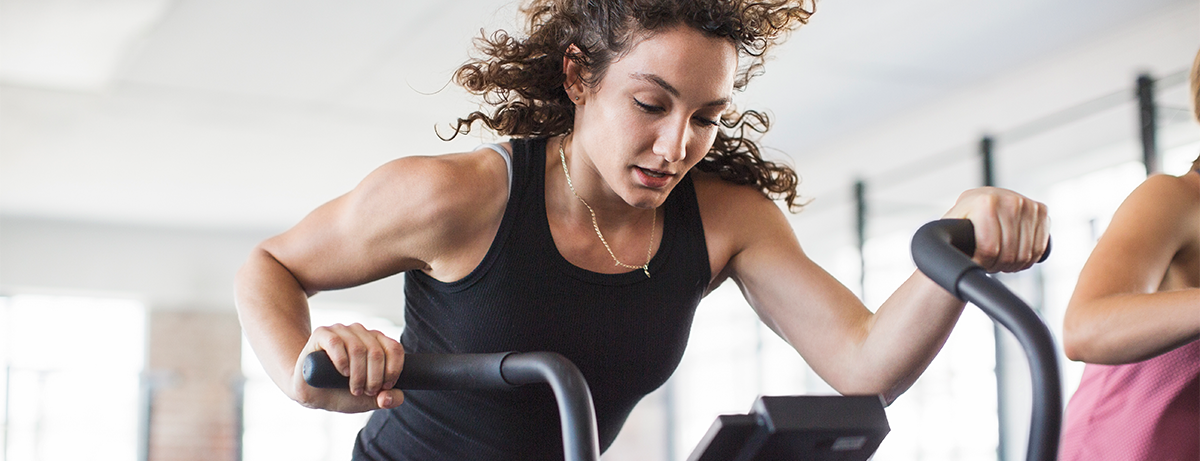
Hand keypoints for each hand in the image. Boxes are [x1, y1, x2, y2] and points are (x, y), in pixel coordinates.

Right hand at [290, 323, 405, 412]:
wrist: (310, 392)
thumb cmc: (340, 391)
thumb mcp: (367, 400)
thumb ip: (386, 399)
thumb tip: (397, 397)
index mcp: (376, 342)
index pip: (394, 349)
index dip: (394, 370)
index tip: (385, 387)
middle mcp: (360, 332)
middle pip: (377, 352)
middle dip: (375, 377)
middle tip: (366, 391)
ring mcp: (341, 331)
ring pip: (358, 348)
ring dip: (359, 374)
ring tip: (354, 388)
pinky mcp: (322, 334)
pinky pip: (336, 343)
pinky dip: (342, 361)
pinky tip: (342, 373)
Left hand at [942, 187, 1049, 272]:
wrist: (979, 205)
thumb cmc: (962, 222)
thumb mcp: (950, 228)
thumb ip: (944, 238)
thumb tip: (944, 257)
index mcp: (985, 201)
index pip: (990, 249)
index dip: (982, 262)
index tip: (975, 261)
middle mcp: (1009, 199)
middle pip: (1010, 254)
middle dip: (998, 265)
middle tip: (989, 262)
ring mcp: (1027, 203)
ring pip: (1026, 254)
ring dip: (1013, 264)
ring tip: (999, 258)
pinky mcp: (1041, 211)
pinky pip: (1040, 248)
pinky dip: (1028, 258)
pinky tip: (1015, 253)